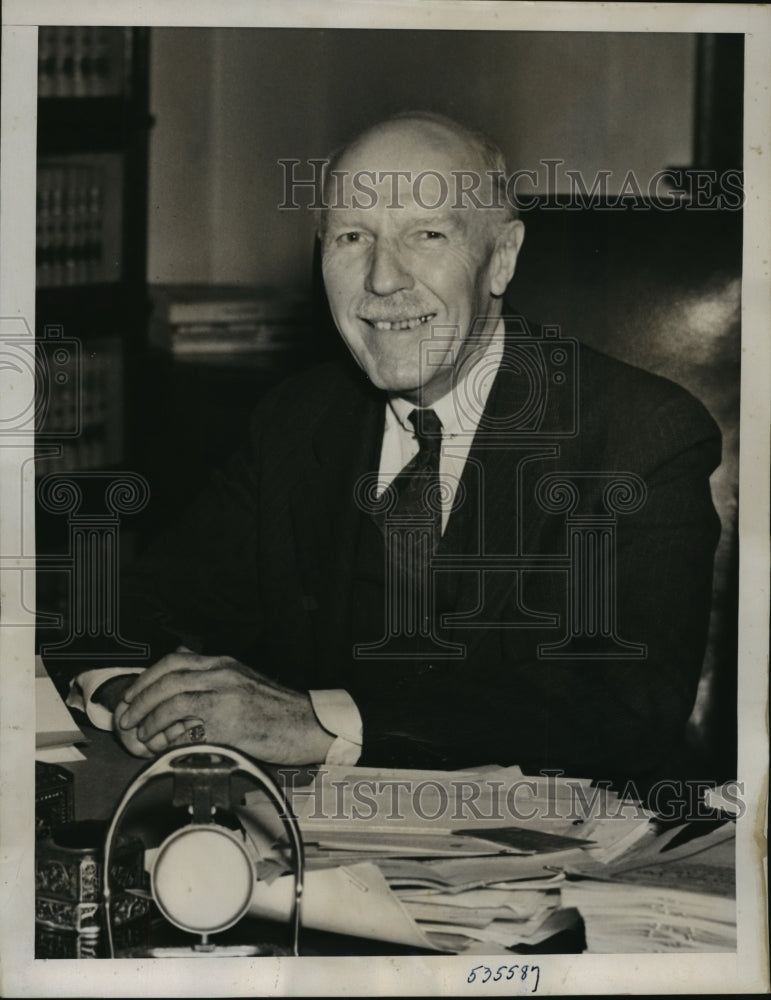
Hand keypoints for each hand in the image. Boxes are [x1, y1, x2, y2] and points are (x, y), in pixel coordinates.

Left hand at [114, 648, 334, 763]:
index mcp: (224, 664)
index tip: (131, 696)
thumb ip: (214, 681)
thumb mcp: (244, 683)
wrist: (310, 725)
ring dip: (148, 718)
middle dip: (139, 699)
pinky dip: (167, 736)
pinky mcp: (230, 724)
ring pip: (172, 699)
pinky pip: (187, 727)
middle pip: (167, 678)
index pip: (173, 661)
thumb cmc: (278, 710)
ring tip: (140, 735)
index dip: (145, 678)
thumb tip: (178, 687)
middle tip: (126, 717)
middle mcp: (223, 674)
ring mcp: (226, 697)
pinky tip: (161, 746)